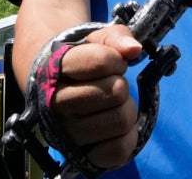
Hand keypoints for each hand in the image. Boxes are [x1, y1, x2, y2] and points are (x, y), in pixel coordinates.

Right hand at [48, 25, 142, 169]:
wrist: (56, 89)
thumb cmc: (80, 62)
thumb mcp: (94, 41)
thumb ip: (116, 37)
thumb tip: (135, 49)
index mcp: (56, 70)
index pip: (100, 61)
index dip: (116, 59)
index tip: (112, 62)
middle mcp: (56, 104)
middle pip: (116, 92)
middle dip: (121, 84)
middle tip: (110, 84)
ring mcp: (68, 132)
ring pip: (120, 120)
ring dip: (126, 109)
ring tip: (112, 105)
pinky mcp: (81, 154)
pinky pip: (118, 150)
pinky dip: (127, 137)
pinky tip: (116, 126)